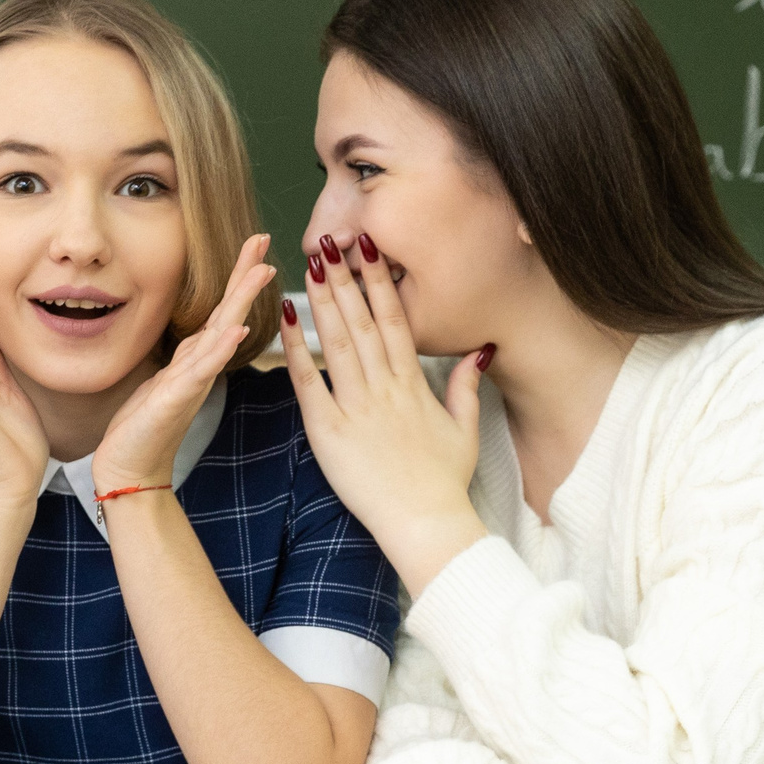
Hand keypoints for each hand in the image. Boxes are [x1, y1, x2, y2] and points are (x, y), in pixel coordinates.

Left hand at [93, 234, 276, 496]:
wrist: (130, 471)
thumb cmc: (142, 428)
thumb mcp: (162, 381)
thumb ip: (182, 358)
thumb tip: (198, 336)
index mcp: (193, 359)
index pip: (220, 310)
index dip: (238, 277)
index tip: (255, 245)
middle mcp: (199, 367)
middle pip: (228, 312)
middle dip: (246, 275)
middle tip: (264, 238)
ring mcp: (191, 382)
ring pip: (221, 334)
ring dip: (241, 301)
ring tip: (262, 271)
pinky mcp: (176, 399)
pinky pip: (201, 369)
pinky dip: (219, 349)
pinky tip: (233, 330)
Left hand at [282, 233, 489, 595]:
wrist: (426, 524)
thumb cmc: (442, 483)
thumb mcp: (464, 431)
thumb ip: (463, 387)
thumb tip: (476, 352)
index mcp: (413, 384)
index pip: (396, 320)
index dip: (380, 282)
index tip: (369, 248)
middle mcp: (385, 387)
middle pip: (364, 320)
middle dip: (346, 277)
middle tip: (331, 239)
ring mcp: (357, 407)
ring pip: (339, 341)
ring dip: (324, 299)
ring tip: (311, 262)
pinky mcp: (330, 431)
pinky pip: (309, 383)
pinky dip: (297, 349)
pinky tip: (287, 318)